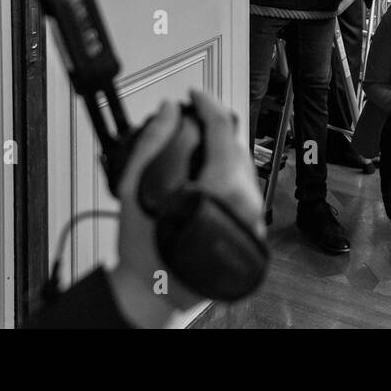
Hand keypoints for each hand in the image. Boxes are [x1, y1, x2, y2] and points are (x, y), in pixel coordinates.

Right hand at [111, 91, 263, 324]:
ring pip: (244, 168)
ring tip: (199, 142)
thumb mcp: (138, 189)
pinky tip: (208, 172)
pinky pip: (244, 190)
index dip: (208, 105)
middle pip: (237, 147)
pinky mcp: (250, 231)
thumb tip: (169, 111)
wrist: (152, 294)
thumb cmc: (145, 254)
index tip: (196, 95)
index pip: (223, 131)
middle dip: (216, 126)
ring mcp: (252, 220)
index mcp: (223, 190)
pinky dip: (228, 174)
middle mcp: (246, 204)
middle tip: (195, 115)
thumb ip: (153, 143)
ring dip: (223, 150)